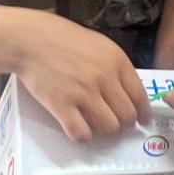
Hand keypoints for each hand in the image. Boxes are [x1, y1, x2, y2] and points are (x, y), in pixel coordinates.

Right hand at [15, 11, 149, 140]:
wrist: (30, 40)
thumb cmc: (64, 39)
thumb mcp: (99, 45)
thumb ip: (115, 66)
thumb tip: (128, 91)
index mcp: (117, 61)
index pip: (140, 96)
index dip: (142, 113)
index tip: (141, 121)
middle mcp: (104, 78)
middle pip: (127, 116)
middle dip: (124, 124)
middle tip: (116, 123)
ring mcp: (83, 93)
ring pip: (108, 128)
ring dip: (104, 130)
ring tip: (96, 125)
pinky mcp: (62, 106)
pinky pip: (81, 133)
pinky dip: (83, 135)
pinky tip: (79, 128)